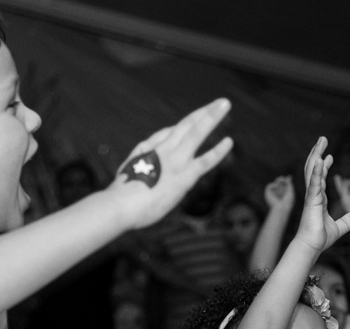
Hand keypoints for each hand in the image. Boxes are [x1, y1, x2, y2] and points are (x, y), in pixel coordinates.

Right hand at [112, 98, 233, 229]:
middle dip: (204, 112)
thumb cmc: (122, 194)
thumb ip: (142, 158)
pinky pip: (205, 161)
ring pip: (196, 133)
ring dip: (211, 117)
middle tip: (221, 102)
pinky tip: (229, 142)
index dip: (181, 130)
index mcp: (149, 148)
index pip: (168, 133)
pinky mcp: (184, 176)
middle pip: (186, 125)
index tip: (193, 127)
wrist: (120, 205)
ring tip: (225, 104)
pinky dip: (218, 151)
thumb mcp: (129, 171)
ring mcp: (175, 161)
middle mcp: (164, 149)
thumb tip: (154, 149)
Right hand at [263, 175, 294, 212]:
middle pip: (279, 182)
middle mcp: (277, 194)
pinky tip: (276, 189)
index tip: (290, 177)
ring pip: (275, 183)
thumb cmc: (287, 201)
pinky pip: (270, 185)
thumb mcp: (291, 191)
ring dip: (279, 185)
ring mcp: (272, 193)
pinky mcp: (267, 193)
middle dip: (281, 179)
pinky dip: (274, 185)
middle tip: (283, 179)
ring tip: (281, 190)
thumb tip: (289, 177)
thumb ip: (289, 184)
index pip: (284, 185)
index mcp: (283, 194)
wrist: (281, 207)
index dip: (286, 180)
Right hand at [294, 138, 349, 252]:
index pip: (320, 178)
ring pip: (312, 170)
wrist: (312, 246)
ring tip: (321, 141)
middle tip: (322, 139)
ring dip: (316, 154)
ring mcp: (312, 196)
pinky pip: (314, 182)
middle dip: (318, 153)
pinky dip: (316, 170)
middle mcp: (314, 195)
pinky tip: (319, 159)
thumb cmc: (321, 238)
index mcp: (318, 199)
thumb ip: (347, 221)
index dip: (324, 166)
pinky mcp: (312, 200)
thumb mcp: (340, 227)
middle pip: (314, 169)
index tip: (329, 156)